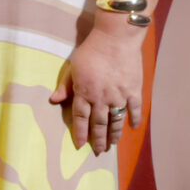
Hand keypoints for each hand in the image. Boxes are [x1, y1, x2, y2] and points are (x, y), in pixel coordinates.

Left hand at [50, 21, 142, 154]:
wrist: (116, 37)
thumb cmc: (92, 49)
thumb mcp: (73, 66)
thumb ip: (65, 85)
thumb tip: (54, 100)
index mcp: (85, 92)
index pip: (80, 118)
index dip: (80, 133)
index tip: (80, 144)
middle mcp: (101, 98)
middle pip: (99, 124)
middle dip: (98, 140)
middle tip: (98, 151)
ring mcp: (119, 96)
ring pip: (116, 121)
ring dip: (114, 135)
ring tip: (112, 145)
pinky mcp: (134, 90)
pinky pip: (134, 109)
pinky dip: (134, 119)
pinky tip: (133, 128)